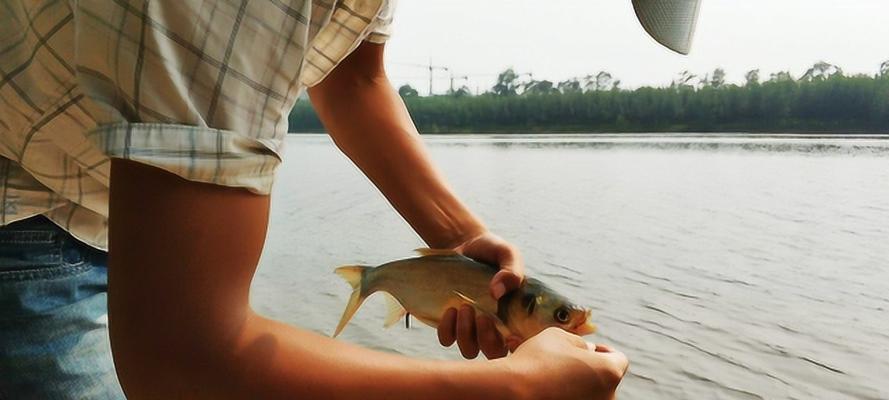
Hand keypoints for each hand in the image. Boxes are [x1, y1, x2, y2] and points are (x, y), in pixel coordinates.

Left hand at [437, 232, 524, 358]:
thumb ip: (511, 271)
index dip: (517, 349)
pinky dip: (447, 329)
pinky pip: (447, 339)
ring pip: (469, 350)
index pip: (521, 345)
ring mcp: (471, 327)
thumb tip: (497, 292)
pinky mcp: (451, 323)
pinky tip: (450, 310)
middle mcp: (495, 326)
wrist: (464, 243)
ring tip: (464, 308)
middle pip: (493, 353)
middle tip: (483, 317)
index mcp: (514, 314)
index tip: (510, 338)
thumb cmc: (491, 251)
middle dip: (487, 340)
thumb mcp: (507, 254)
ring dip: (466, 333)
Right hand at [508, 328, 628, 399]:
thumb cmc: (536, 361)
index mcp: (610, 371)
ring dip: (580, 387)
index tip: (588, 350)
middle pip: (606, 380)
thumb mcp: (559, 336)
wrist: (512, 393)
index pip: (618, 359)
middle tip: (566, 364)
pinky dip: (569, 398)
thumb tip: (587, 351)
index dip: (604, 351)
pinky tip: (549, 393)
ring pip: (592, 395)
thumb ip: (580, 342)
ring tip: (554, 380)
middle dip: (590, 370)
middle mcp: (609, 397)